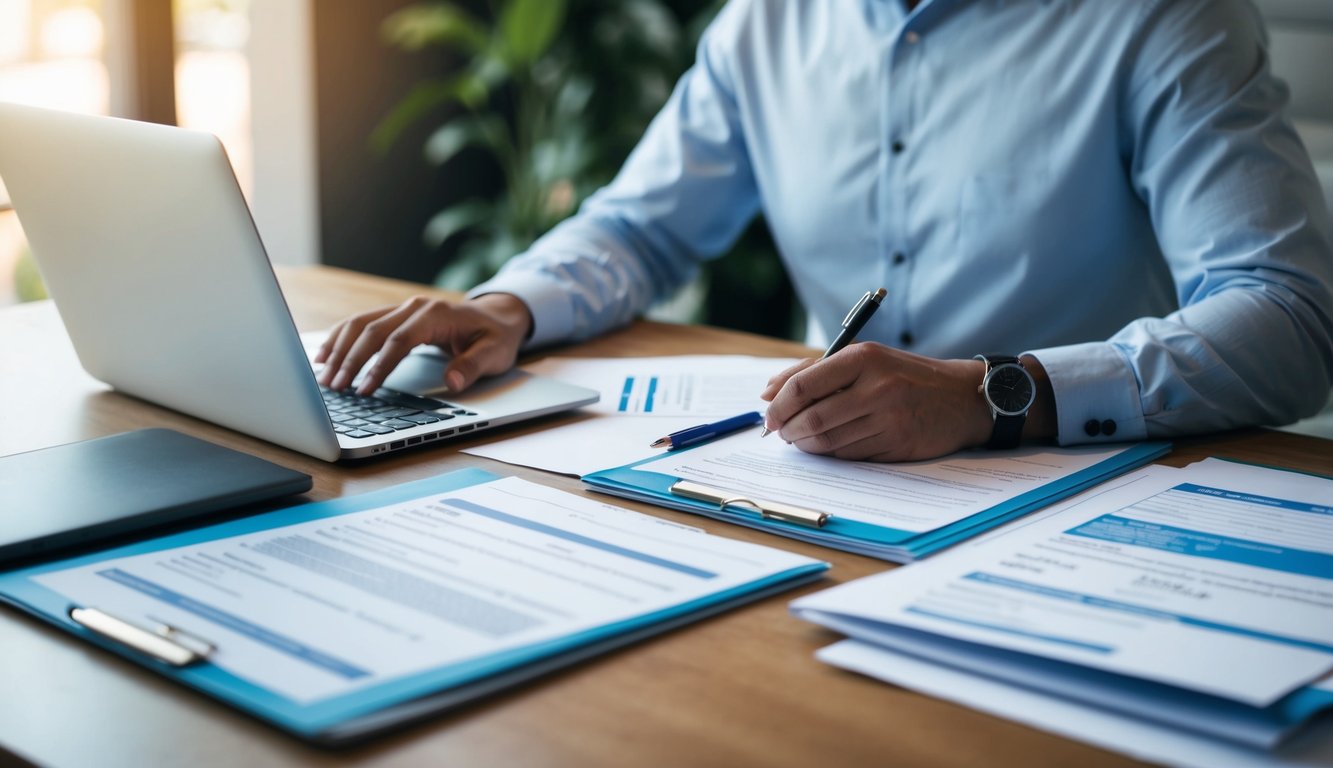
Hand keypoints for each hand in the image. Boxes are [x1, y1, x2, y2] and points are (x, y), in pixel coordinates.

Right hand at [315, 293, 532, 394]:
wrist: (498, 316)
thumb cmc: (495, 337)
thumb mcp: (495, 354)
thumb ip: (473, 366)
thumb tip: (452, 382)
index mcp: (436, 315)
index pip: (399, 340)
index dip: (379, 366)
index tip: (365, 390)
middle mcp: (414, 307)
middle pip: (372, 330)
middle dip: (350, 359)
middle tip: (334, 387)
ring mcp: (403, 308)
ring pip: (361, 323)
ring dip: (339, 348)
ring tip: (323, 375)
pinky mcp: (396, 315)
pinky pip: (362, 322)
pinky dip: (341, 337)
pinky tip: (325, 354)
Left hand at [759, 343, 993, 461]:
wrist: (961, 398)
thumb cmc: (904, 376)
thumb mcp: (865, 359)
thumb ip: (813, 370)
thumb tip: (768, 392)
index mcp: (863, 358)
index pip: (804, 385)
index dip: (779, 406)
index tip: (769, 415)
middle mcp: (877, 387)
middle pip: (813, 419)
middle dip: (789, 430)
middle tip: (782, 432)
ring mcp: (890, 418)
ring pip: (829, 442)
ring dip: (807, 445)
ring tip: (803, 439)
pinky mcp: (898, 444)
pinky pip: (851, 455)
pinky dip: (832, 454)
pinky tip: (830, 446)